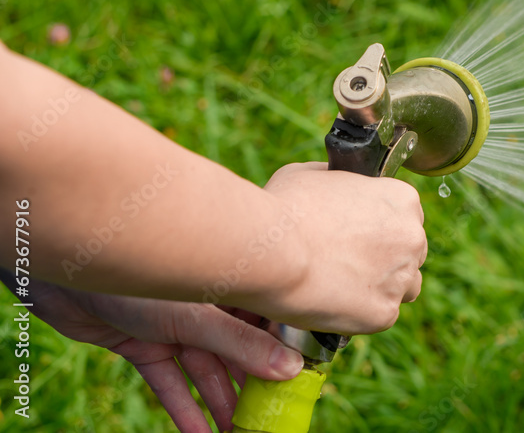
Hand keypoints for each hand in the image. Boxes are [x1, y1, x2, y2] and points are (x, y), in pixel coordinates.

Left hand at [1, 273, 303, 432]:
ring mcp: (172, 324)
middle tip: (267, 419)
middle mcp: (203, 303)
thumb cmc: (137, 273)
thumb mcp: (196, 316)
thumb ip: (241, 345)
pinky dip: (182, 407)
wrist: (63, 267)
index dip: (282, 353)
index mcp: (226, 283)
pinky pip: (168, 381)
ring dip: (219, 403)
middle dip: (251, 386)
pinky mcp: (141, 343)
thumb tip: (291, 370)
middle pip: (235, 351)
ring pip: (204, 370)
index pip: (265, 322)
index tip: (299, 385)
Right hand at [255, 162, 426, 334]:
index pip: (406, 216)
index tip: (361, 235)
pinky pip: (381, 314)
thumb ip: (339, 180)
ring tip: (345, 286)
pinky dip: (362, 312)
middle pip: (410, 252)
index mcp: (402, 199)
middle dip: (387, 257)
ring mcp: (401, 277)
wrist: (274, 254)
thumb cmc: (287, 208)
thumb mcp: (313, 174)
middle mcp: (412, 237)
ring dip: (383, 287)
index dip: (382, 227)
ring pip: (404, 287)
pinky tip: (335, 304)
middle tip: (350, 262)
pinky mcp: (385, 313)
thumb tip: (335, 182)